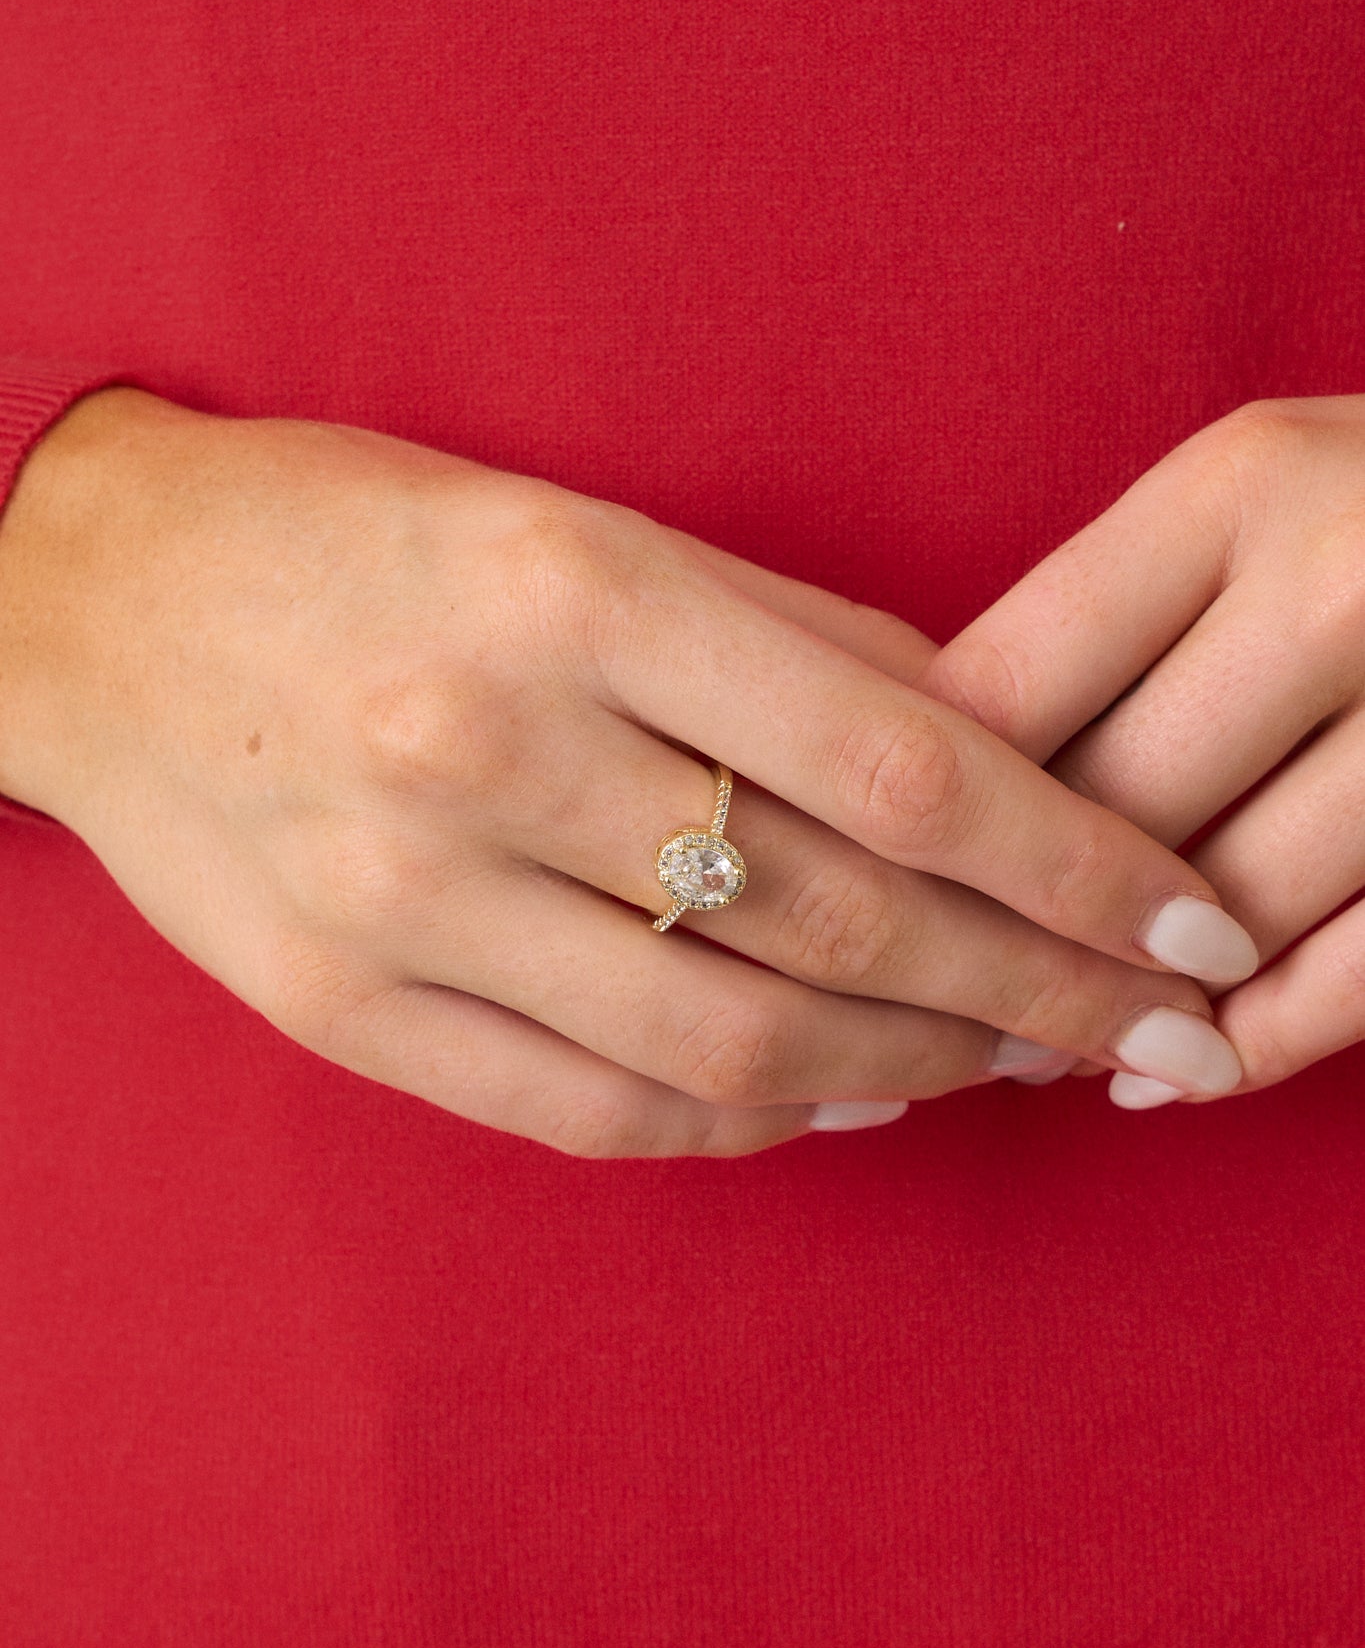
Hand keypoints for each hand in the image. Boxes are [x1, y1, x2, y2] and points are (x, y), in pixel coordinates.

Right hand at [0, 387, 1252, 1155]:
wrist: (98, 612)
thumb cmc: (365, 537)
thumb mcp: (580, 524)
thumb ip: (789, 639)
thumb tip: (990, 755)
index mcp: (575, 590)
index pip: (904, 768)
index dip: (1081, 866)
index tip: (1190, 923)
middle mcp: (488, 750)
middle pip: (841, 921)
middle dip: (1035, 990)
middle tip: (1145, 1023)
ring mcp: (402, 901)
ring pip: (729, 1044)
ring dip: (908, 1068)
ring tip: (1007, 1061)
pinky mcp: (341, 1011)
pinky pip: (594, 1111)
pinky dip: (745, 1123)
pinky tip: (836, 1099)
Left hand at [918, 395, 1364, 1107]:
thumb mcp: (1250, 499)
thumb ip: (1108, 619)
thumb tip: (934, 799)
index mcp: (1242, 485)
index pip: (1006, 687)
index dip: (915, 812)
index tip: (866, 886)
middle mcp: (1349, 583)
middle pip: (1108, 811)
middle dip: (1010, 928)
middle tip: (940, 1003)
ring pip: (1232, 910)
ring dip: (1128, 1005)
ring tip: (1052, 1045)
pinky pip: (1364, 970)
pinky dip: (1264, 1042)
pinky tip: (1190, 1070)